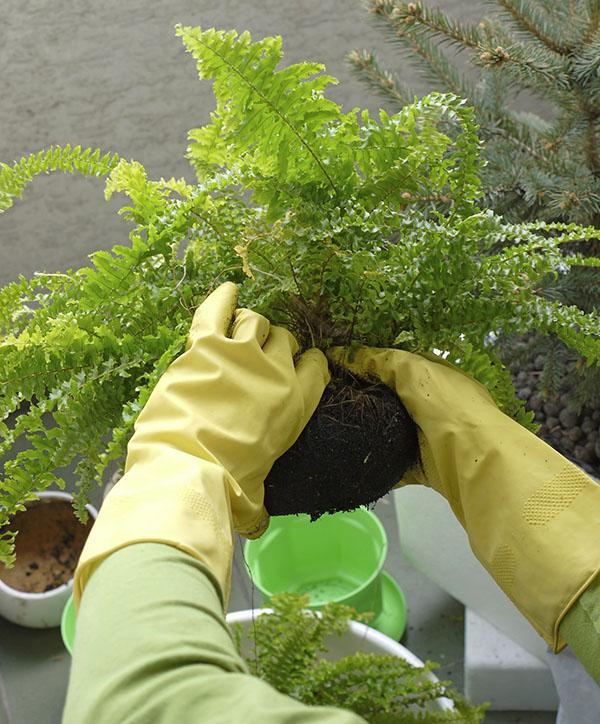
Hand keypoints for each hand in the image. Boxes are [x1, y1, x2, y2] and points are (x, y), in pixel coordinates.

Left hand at [128, 281, 328, 537]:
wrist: (189, 468)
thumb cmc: (228, 487)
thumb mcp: (255, 496)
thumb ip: (260, 503)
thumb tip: (258, 526)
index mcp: (298, 401)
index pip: (316, 363)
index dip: (306, 362)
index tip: (296, 365)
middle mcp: (276, 370)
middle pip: (283, 338)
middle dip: (273, 345)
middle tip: (256, 358)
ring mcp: (240, 353)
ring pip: (254, 320)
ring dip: (248, 325)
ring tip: (236, 335)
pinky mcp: (205, 345)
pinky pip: (215, 310)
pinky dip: (221, 297)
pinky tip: (227, 289)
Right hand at [329, 346, 599, 651]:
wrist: (477, 462)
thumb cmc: (449, 407)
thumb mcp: (415, 371)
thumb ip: (382, 360)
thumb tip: (344, 352)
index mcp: (438, 376)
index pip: (399, 364)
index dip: (370, 363)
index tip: (338, 366)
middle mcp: (436, 405)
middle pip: (393, 398)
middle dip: (366, 397)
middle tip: (329, 397)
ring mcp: (431, 437)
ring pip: (391, 431)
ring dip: (368, 431)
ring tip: (332, 426)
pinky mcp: (425, 467)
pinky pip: (394, 464)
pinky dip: (376, 464)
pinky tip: (350, 459)